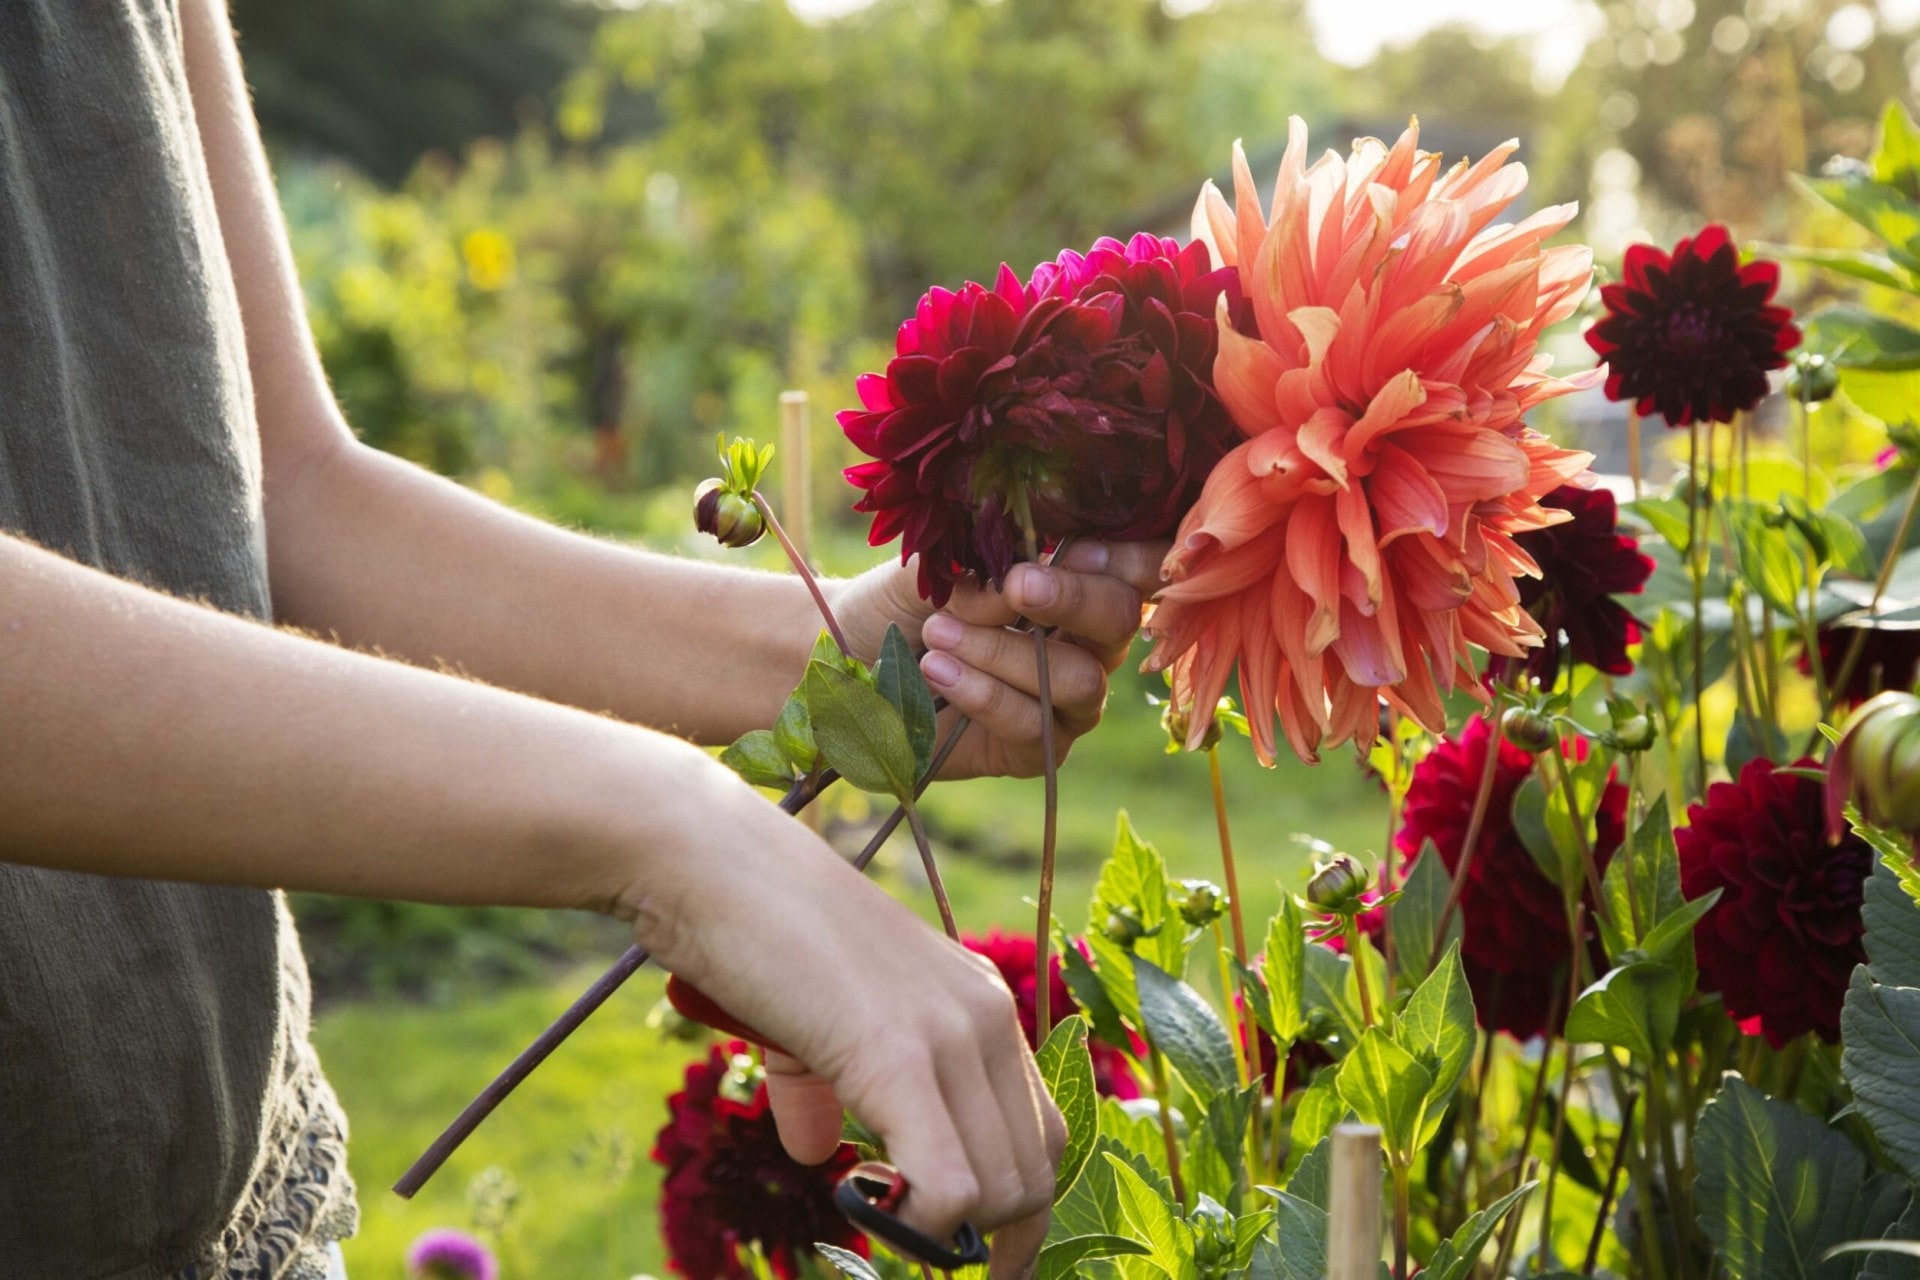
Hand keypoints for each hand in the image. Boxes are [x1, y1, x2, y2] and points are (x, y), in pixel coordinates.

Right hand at [632, 760, 1066, 1276]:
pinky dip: (922, 1226)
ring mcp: (949, 1035)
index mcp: (976, 1005)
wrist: (710, 862)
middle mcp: (984, 1018)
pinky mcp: (899, 1057)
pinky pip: (948, 1185)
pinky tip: (868, 1211)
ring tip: (886, 1235)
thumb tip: (821, 1156)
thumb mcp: (808, 1021)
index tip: (961, 1249)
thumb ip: (824, 1089)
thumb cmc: (751, 932)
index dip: (1011, 1209)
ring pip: (1004, 1190)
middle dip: (994, 1241)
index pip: (1040, 1136)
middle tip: (926, 1262)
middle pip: (1035, 1173)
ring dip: (950, 1239)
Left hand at [835, 540, 1170, 778]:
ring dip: (1006, 653)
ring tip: (937, 634)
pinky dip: (985, 696)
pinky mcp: (1033, 751)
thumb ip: (983, 569)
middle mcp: (1084, 643)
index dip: (1125, 559)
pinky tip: (939, 672)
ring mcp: (1064, 702)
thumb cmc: (904, 600)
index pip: (1136, 568)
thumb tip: (1017, 583)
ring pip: (1079, 680)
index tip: (1072, 547)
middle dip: (1074, 600)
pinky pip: (1035, 727)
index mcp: (1075, 584)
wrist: (852, 655)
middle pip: (1121, 621)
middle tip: (1018, 586)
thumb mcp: (938, 569)